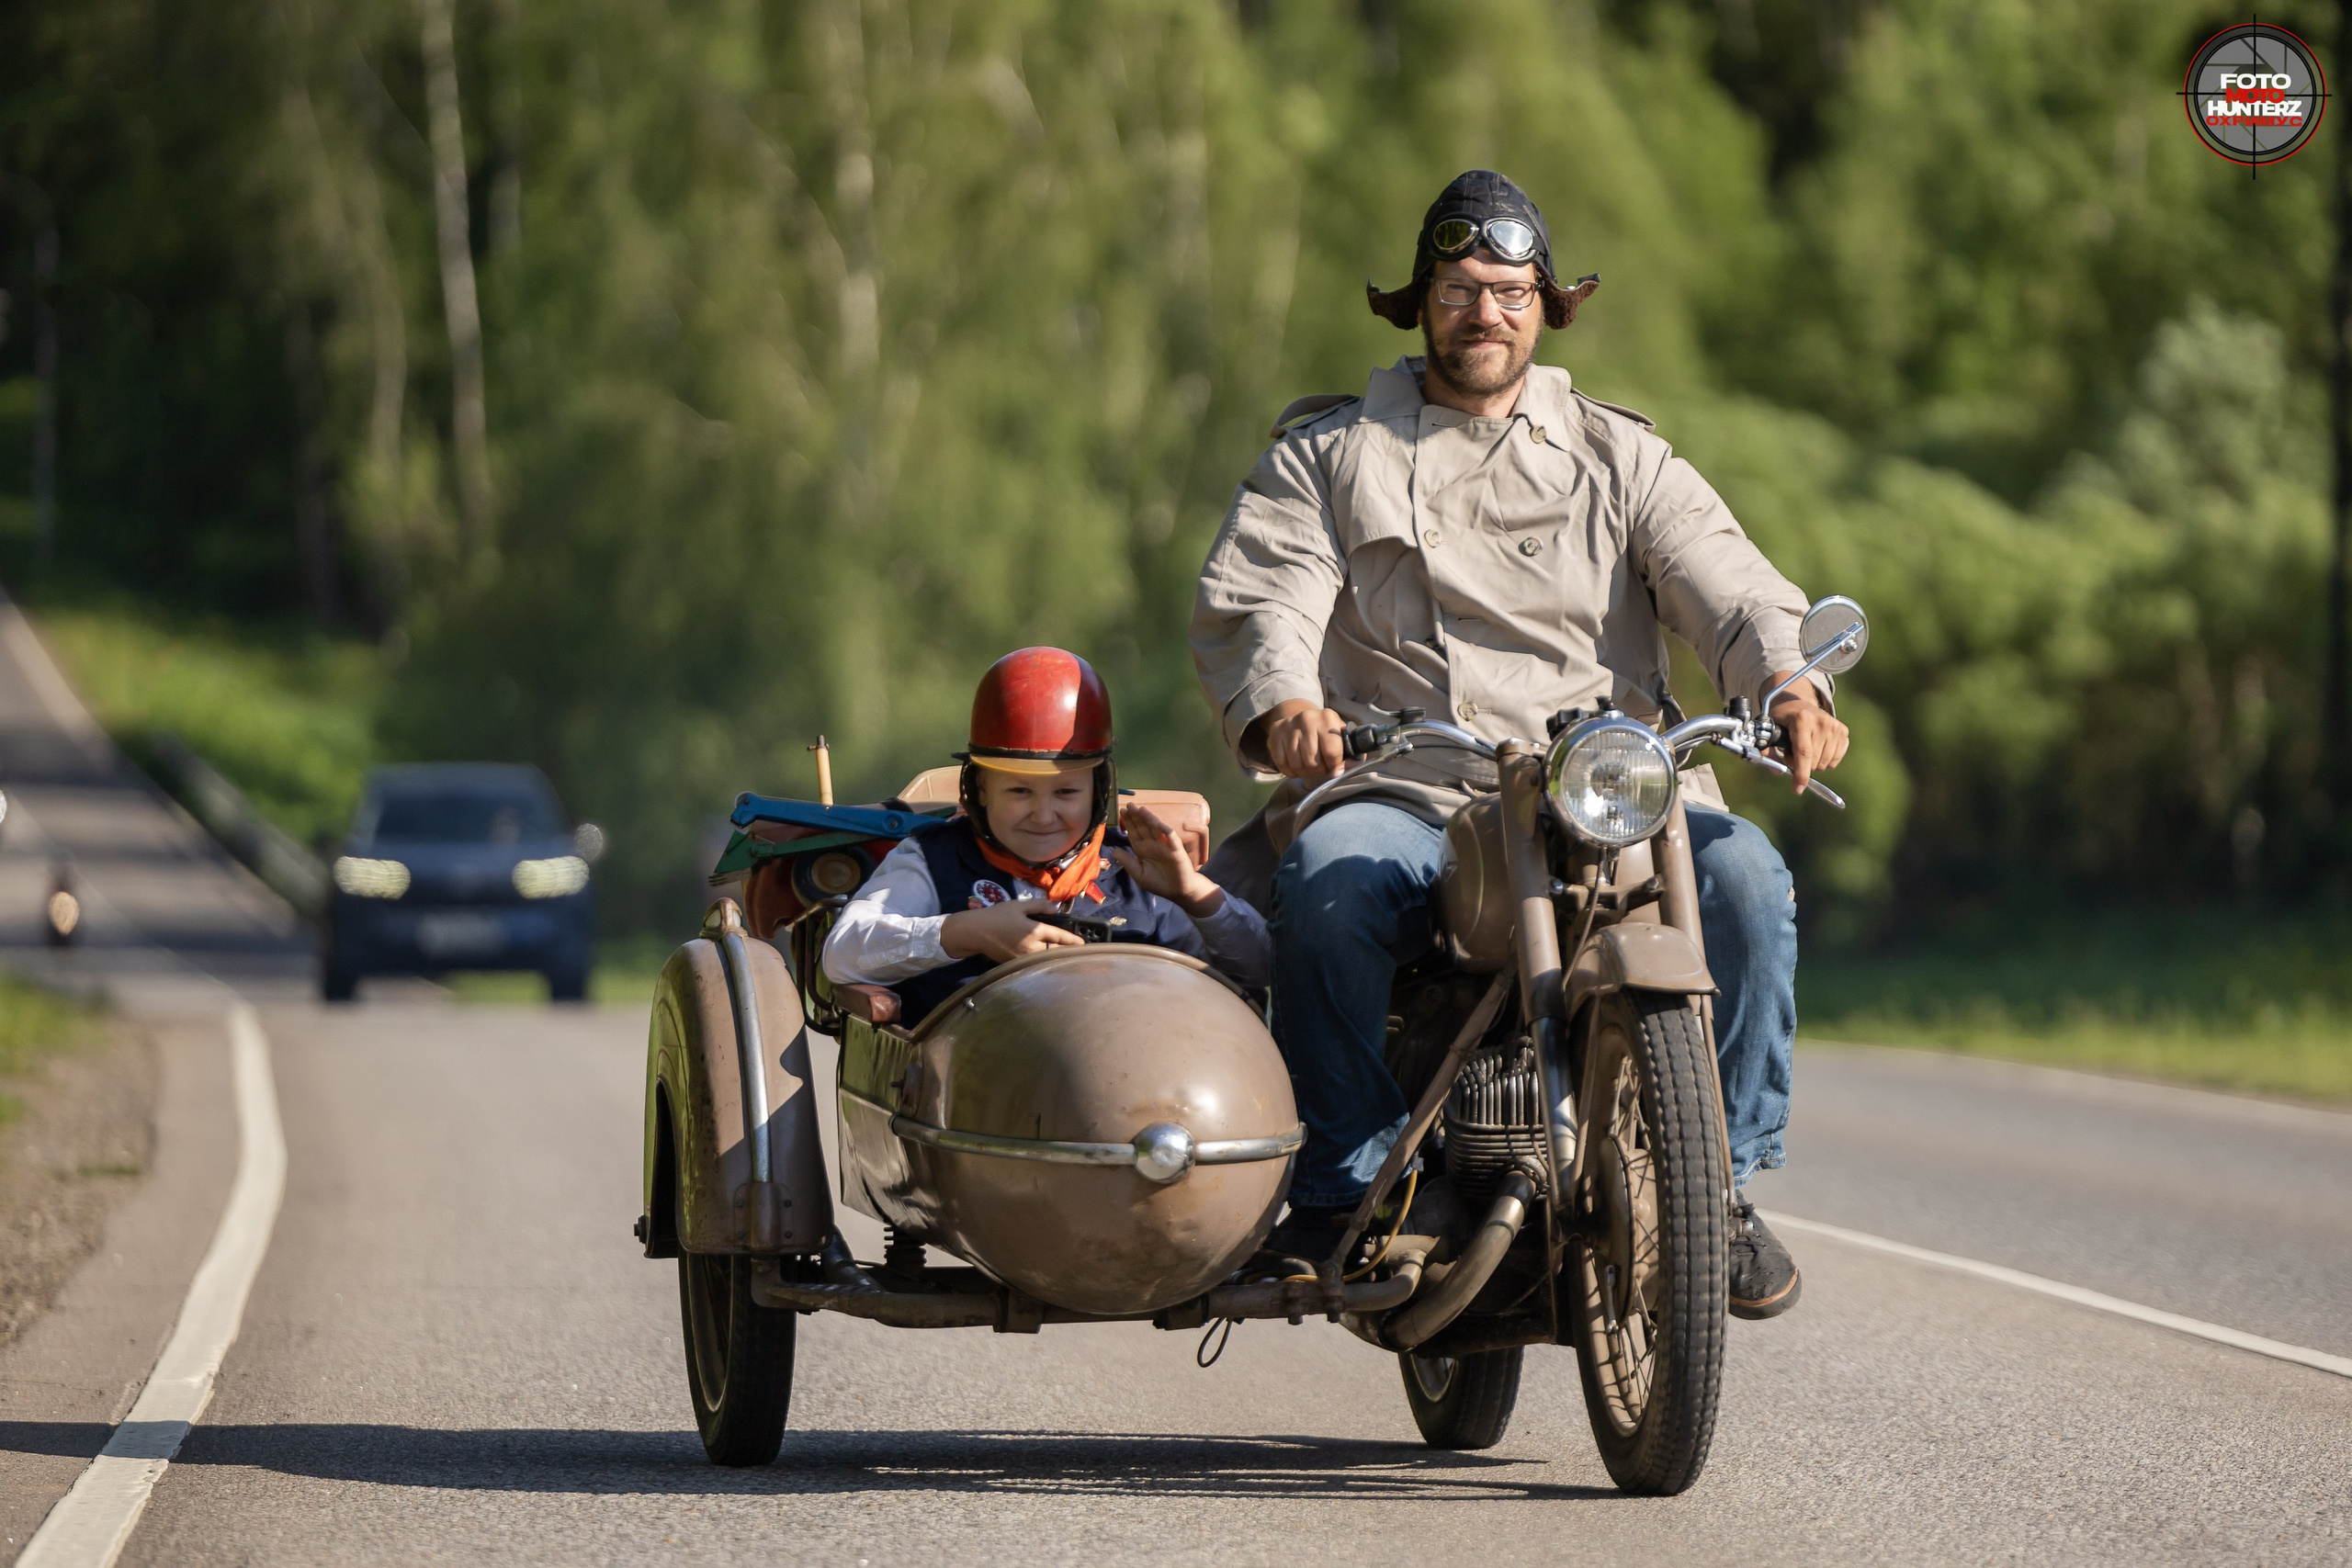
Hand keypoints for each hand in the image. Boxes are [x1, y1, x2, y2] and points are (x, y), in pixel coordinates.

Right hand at [938, 899, 1085, 962]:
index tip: (1083, 944)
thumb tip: (1056, 909)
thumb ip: (1039, 906)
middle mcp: (1031, 947)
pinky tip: (1047, 961)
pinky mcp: (1016, 964)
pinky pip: (1034, 964)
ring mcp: (1024, 958)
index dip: (1072, 940)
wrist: (975, 932)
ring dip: (1055, 958)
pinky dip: (1043, 962)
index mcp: (1034, 931)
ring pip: (1045, 959)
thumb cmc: (997, 916)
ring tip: (1066, 957)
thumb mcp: (1018, 906)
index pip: (1059, 936)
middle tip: (1077, 953)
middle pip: (1055, 951)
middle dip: (1066, 952)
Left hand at [1112, 804, 1224, 916]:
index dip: (1129, 822)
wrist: (1176, 891)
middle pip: (1143, 827)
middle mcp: (1152, 844)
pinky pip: (1172, 839)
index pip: (1134, 832)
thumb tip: (1113, 851)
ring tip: (1142, 810)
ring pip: (1156, 829)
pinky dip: (1166, 831)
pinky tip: (1160, 825)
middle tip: (1130, 805)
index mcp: (1142, 849)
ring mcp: (1165, 845)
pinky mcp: (1176, 850)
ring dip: (1150, 819)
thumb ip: (1128, 862)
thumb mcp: (1139, 874)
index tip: (1122, 811)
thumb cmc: (1157, 882)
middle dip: (1137, 816)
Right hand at [1247, 698, 1347, 780]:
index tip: (1333, 765)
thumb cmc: (1327, 734)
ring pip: (1297, 765)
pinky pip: (1281, 764)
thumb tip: (1338, 773)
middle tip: (1320, 766)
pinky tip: (1297, 764)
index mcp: (1328, 717)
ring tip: (1309, 765)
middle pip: (1313, 762)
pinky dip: (1290, 771)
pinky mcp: (1275, 733)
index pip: (1332, 753)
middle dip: (1319, 770)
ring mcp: (1289, 725)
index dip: (1334, 766)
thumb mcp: (1344, 740)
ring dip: (1304, 772)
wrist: (1303, 719)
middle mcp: (1307, 718)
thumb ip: (1351, 757)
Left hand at [1765, 674, 1850, 794]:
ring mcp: (1835, 726)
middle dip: (1801, 765)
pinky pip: (1834, 761)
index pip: (1804, 753)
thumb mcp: (1770, 730)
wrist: (1799, 703)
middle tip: (1792, 751)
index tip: (1797, 789)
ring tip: (1805, 747)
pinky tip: (1817, 747)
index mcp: (1802, 720)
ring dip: (1812, 763)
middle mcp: (1821, 722)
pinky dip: (1824, 760)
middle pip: (1813, 762)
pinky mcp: (1843, 731)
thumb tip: (1778, 772)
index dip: (1801, 774)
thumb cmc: (1782, 719)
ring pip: (1824, 764)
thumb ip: (1768, 752)